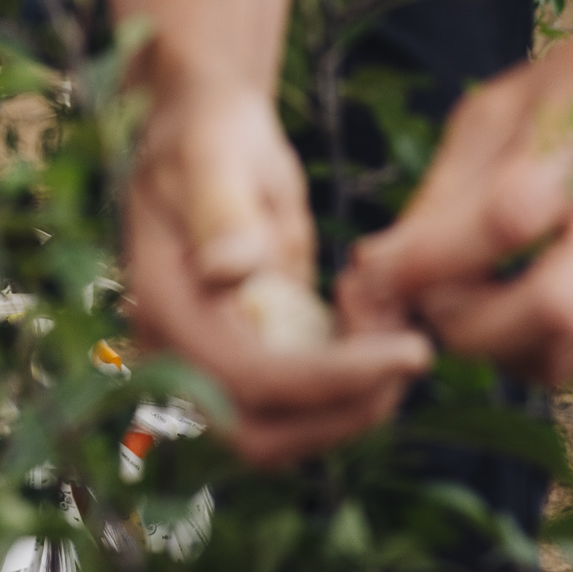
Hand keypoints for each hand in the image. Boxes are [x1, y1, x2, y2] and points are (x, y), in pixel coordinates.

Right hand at [125, 78, 432, 463]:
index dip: (331, 380)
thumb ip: (220, 210)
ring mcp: (202, 366)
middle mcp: (172, 350)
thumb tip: (231, 272)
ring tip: (403, 342)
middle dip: (343, 416)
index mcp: (161, 302)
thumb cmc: (212, 134)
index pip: (249, 377)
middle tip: (412, 360)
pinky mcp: (239, 366)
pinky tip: (379, 337)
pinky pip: (293, 411)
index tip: (410, 350)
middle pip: (258, 438)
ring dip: (350, 410)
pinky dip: (344, 393)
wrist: (204, 133)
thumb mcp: (216, 152)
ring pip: (280, 436)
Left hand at [339, 0, 572, 385]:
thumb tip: (380, 268)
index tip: (373, 272)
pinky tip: (498, 316)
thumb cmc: (569, 91)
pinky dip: (529, 354)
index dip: (431, 258)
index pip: (507, 218)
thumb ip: (443, 193)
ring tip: (453, 306)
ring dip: (493, 347)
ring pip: (570, 348)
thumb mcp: (492, 113)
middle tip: (416, 301)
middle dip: (465, 322)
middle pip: (554, 305)